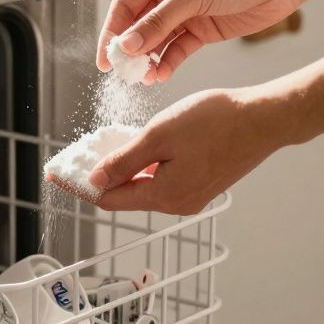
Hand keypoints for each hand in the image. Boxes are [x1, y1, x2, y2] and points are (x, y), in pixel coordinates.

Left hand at [71, 88, 281, 214]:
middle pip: (126, 194)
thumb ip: (124, 161)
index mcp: (164, 195)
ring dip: (126, 168)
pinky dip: (148, 165)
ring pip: (146, 186)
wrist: (264, 119)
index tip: (58, 174)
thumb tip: (95, 181)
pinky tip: (144, 144)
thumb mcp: (160, 135)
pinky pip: (164, 179)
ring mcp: (192, 195)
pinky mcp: (203, 183)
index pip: (109, 198)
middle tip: (81, 154)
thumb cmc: (216, 122)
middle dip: (102, 175)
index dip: (82, 184)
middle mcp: (177, 203)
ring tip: (110, 144)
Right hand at [98, 0, 301, 82]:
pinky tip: (162, 75)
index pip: (125, 5)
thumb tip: (126, 45)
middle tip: (123, 75)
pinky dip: (168, 62)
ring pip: (157, 41)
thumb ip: (159, 22)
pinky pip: (178, 49)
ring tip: (144, 79)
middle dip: (130, 51)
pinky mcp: (203, 29)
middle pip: (138, 26)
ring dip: (149, 60)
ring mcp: (186, 12)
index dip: (112, 32)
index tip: (105, 60)